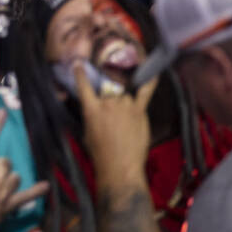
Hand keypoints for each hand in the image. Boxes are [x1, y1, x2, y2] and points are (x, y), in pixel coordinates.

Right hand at [75, 62, 156, 184]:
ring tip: (123, 111)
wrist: (120, 167)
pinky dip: (150, 80)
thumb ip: (91, 113)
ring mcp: (125, 105)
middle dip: (107, 91)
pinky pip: (145, 92)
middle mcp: (108, 103)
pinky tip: (152, 71)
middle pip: (107, 87)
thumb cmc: (100, 153)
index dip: (80, 73)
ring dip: (122, 97)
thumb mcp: (87, 131)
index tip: (79, 64)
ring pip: (124, 92)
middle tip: (108, 100)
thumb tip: (95, 105)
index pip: (83, 85)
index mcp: (91, 109)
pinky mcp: (140, 111)